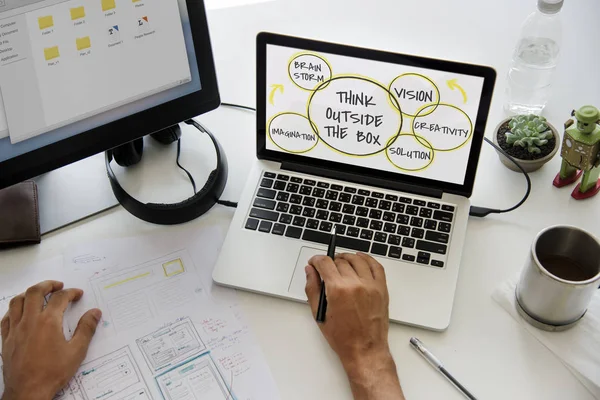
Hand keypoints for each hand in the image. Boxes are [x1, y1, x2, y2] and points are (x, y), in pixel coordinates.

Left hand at [1, 281, 101, 399]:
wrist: (28, 391)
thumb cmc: (52, 373)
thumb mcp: (77, 351)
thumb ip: (86, 329)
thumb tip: (95, 313)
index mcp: (48, 322)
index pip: (60, 298)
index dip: (71, 293)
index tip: (77, 294)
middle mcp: (30, 321)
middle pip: (35, 292)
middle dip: (48, 284)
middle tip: (57, 285)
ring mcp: (15, 329)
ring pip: (18, 301)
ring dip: (29, 293)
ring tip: (38, 293)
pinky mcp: (6, 339)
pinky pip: (6, 317)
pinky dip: (14, 309)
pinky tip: (20, 312)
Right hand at [305, 253, 403, 399]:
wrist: (365, 349)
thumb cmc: (343, 337)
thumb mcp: (320, 314)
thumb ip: (312, 288)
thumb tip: (310, 272)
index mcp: (337, 289)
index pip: (325, 263)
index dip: (316, 260)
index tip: (314, 262)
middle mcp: (355, 284)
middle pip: (340, 260)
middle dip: (330, 262)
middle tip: (326, 268)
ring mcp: (370, 285)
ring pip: (357, 260)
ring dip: (347, 258)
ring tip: (341, 262)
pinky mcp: (381, 289)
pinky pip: (376, 266)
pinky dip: (367, 259)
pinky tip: (360, 259)